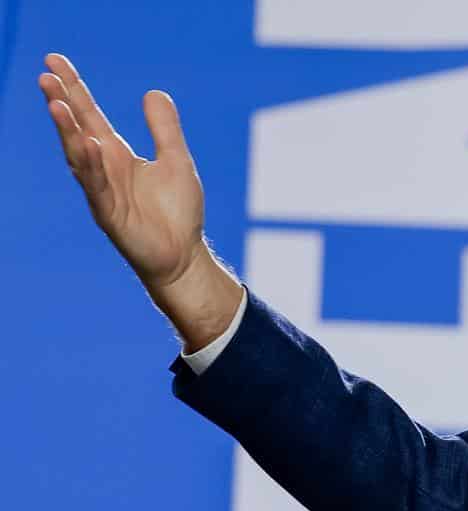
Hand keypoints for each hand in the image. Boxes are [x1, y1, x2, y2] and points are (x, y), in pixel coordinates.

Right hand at [40, 52, 209, 289]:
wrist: (184, 256)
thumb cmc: (178, 212)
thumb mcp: (177, 161)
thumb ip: (164, 129)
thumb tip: (153, 92)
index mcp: (116, 154)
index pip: (89, 113)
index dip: (73, 87)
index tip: (54, 59)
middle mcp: (103, 168)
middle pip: (76, 129)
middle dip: (61, 102)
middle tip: (46, 75)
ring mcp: (102, 191)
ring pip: (78, 156)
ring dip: (67, 131)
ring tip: (57, 103)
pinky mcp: (109, 214)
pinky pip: (96, 186)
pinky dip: (91, 165)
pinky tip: (88, 144)